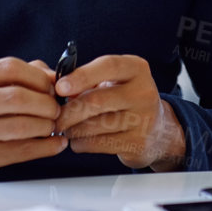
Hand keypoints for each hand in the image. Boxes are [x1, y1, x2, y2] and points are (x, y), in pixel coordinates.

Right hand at [0, 58, 66, 187]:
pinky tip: (55, 144)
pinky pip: (21, 151)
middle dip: (46, 102)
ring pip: (21, 125)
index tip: (51, 86)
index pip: (9, 67)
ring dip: (46, 125)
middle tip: (56, 108)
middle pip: (17, 96)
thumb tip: (54, 76)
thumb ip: (16, 77)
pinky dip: (45, 147)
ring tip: (53, 125)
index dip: (38, 76)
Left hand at [55, 55, 186, 169]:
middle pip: (96, 100)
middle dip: (68, 111)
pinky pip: (97, 144)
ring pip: (94, 125)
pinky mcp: (137, 143)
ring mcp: (143, 119)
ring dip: (72, 128)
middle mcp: (144, 92)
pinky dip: (80, 143)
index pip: (108, 66)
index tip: (60, 87)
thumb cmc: (124, 101)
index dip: (81, 76)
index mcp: (136, 69)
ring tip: (67, 127)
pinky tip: (79, 139)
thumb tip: (58, 89)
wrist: (157, 131)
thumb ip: (88, 80)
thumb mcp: (113, 82)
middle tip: (54, 117)